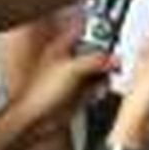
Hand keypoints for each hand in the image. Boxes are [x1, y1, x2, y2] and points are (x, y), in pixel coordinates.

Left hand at [12, 26, 113, 146]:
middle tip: (112, 62)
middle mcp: (69, 60)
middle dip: (105, 57)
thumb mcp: (73, 69)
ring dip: (103, 75)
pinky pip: (96, 86)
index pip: (84, 30)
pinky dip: (99, 88)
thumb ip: (96, 60)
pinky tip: (95, 92)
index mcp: (62, 47)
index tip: (113, 33)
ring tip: (102, 80)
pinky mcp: (78, 92)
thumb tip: (114, 58)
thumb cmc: (39, 93)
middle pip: (95, 50)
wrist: (34, 120)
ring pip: (98, 69)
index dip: (99, 29)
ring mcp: (74, 76)